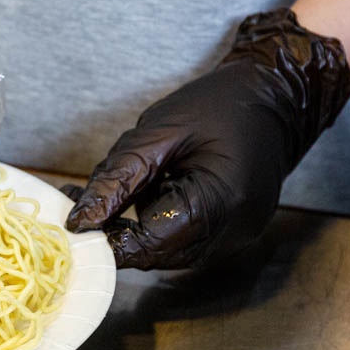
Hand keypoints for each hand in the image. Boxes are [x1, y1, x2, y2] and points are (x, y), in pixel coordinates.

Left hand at [63, 9, 349, 269]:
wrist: (274, 95)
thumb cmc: (217, 105)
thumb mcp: (157, 132)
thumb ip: (117, 178)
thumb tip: (79, 221)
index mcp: (221, 202)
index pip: (149, 243)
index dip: (107, 236)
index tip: (75, 218)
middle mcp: (234, 232)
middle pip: (156, 254)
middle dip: (116, 232)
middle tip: (80, 199)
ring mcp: (237, 238)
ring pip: (166, 252)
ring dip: (134, 229)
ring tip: (117, 190)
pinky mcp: (231, 234)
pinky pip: (182, 242)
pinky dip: (156, 224)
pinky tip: (149, 191)